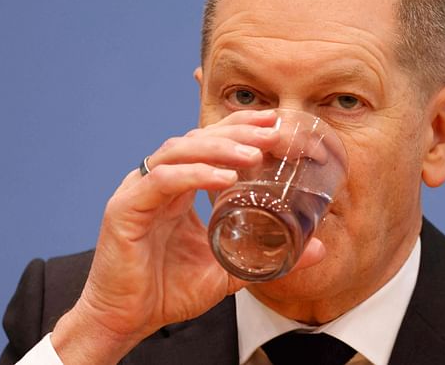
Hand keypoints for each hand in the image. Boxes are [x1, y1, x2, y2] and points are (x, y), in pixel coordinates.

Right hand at [51, 110, 325, 363]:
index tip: (276, 122)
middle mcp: (158, 182)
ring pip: (179, 151)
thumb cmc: (168, 291)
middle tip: (274, 131)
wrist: (125, 321)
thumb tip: (319, 248)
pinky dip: (193, 174)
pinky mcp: (125, 209)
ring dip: (219, 147)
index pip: (210, 143)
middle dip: (238, 131)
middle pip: (198, 138)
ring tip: (254, 153)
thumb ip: (269, 257)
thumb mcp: (229, 269)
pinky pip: (161, 181)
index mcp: (179, 188)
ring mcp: (139, 191)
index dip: (241, 128)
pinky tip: (223, 178)